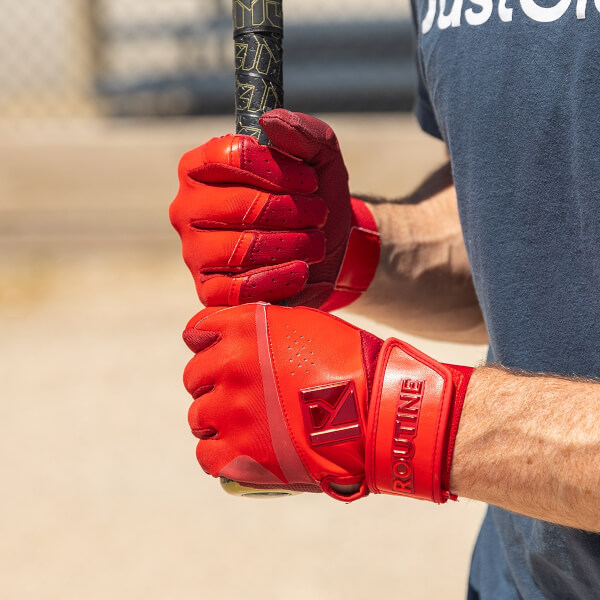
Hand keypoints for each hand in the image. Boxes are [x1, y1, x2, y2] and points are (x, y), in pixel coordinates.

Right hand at [169, 109, 379, 310]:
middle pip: (240, 205)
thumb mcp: (320, 158)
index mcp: (201, 167)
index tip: (310, 181)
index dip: (277, 168)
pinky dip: (278, 280)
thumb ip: (303, 132)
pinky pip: (237, 290)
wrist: (324, 250)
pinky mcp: (208, 292)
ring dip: (292, 244)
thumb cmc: (312, 198)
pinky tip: (300, 271)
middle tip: (318, 214)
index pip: (231, 156)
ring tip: (314, 243)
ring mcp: (194, 253)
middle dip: (292, 211)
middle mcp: (187, 208)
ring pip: (240, 249)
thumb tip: (270, 120)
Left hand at [182, 303, 472, 501]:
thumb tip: (246, 340)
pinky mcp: (239, 454)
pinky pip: (207, 455)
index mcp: (245, 328)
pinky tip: (242, 451)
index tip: (217, 355)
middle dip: (213, 384)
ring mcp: (231, 411)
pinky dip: (221, 454)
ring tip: (246, 427)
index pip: (197, 331)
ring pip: (198, 417)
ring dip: (217, 420)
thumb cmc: (352, 364)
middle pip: (194, 376)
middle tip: (240, 396)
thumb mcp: (307, 325)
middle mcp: (229, 365)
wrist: (378, 412)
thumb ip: (266, 328)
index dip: (206, 344)